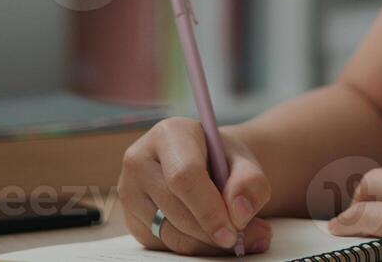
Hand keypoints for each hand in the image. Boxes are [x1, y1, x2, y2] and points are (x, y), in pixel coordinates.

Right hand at [118, 118, 272, 254]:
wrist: (205, 165)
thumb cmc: (222, 160)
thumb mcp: (245, 161)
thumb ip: (250, 182)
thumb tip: (239, 214)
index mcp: (169, 134)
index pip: (184, 176)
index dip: (209, 209)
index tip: (234, 232)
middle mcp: (140, 160)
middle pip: (175, 209)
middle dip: (213, 231)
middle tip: (248, 239)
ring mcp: (130, 192)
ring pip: (170, 233)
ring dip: (207, 244)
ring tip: (240, 238)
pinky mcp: (133, 220)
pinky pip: (165, 245)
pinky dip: (195, 248)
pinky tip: (213, 238)